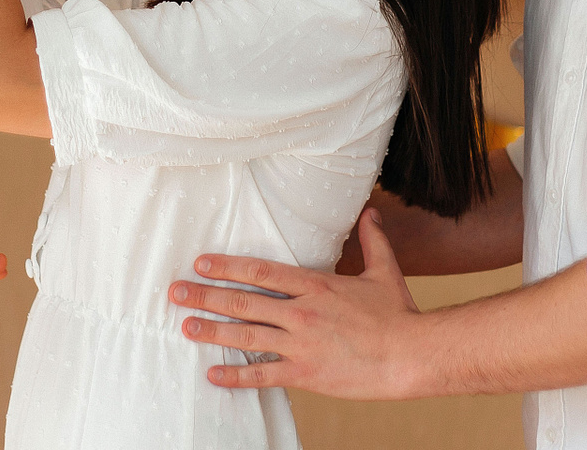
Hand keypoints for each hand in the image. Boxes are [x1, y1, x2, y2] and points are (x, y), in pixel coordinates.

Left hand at [168, 208, 426, 399]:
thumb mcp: (384, 271)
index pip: (260, 271)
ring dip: (211, 331)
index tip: (202, 263)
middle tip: (176, 292)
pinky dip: (236, 375)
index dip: (227, 266)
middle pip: (243, 301)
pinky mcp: (304, 374)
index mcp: (315, 284)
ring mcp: (300, 344)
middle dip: (205, 296)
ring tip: (185, 327)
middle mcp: (301, 312)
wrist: (411, 355)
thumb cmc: (399, 314)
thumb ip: (372, 239)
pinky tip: (213, 375)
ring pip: (245, 336)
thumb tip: (370, 211)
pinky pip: (263, 374)